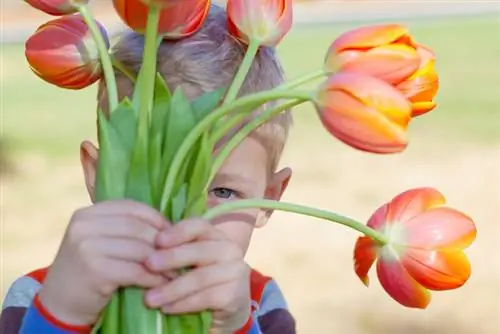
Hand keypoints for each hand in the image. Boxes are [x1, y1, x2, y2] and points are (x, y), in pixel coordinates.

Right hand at [38, 200, 167, 325]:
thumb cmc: (87, 269)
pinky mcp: (94, 270)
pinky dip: (153, 278)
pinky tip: (162, 284)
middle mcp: (84, 226)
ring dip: (162, 262)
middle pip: (138, 228)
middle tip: (179, 255)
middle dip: (163, 243)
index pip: (132, 208)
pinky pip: (135, 271)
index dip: (157, 220)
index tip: (174, 234)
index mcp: (88, 213)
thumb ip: (123, 227)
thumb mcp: (99, 240)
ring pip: (140, 249)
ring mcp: (87, 247)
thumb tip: (169, 224)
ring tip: (175, 271)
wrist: (59, 303)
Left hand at [144, 218, 250, 331]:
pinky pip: (206, 297)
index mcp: (215, 235)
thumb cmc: (200, 274)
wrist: (226, 301)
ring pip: (201, 277)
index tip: (157, 241)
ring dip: (172, 288)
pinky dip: (183, 303)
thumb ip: (174, 249)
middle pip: (200, 250)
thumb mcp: (189, 258)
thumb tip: (143, 248)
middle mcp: (229, 249)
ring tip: (149, 298)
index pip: (198, 226)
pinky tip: (166, 308)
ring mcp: (234, 271)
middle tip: (148, 265)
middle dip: (172, 258)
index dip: (178, 231)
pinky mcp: (234, 294)